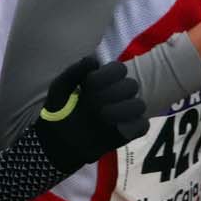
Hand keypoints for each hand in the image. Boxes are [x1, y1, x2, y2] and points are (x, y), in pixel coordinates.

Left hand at [36, 57, 149, 171]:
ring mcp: (126, 113)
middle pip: (132, 85)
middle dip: (113, 93)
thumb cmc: (60, 110)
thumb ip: (75, 71)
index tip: (90, 84)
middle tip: (95, 104)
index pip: (119, 68)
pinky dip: (131, 127)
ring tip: (103, 117)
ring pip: (139, 105)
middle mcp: (119, 94)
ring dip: (122, 110)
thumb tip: (94, 61)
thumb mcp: (61, 87)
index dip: (107, 74)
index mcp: (105, 80)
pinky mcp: (130, 131)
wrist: (58, 139)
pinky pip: (142, 126)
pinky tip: (115, 129)